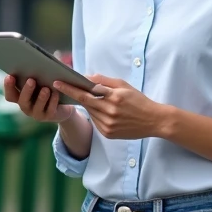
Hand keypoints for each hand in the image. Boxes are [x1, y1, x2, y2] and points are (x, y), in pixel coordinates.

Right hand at [3, 75, 77, 123]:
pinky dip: (53, 101)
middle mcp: (26, 107)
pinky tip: (56, 93)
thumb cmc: (48, 87)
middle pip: (22, 101)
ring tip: (46, 88)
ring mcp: (37, 113)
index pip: (10, 95)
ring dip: (41, 97)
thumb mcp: (42, 80)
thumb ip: (37, 72)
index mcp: (20, 97)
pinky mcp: (49, 116)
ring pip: (37, 107)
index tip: (10, 76)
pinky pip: (50, 110)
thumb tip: (40, 59)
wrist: (62, 105)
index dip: (8, 87)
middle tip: (31, 80)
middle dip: (26, 90)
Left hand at [52, 74, 168, 139]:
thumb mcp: (124, 85)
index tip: (57, 83)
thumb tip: (87, 77)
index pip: (86, 93)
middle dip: (74, 95)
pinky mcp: (108, 134)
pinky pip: (96, 122)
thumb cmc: (139, 100)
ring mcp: (108, 125)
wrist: (154, 120)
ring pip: (90, 113)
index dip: (70, 88)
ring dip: (88, 105)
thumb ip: (104, 81)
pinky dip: (96, 115)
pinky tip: (103, 111)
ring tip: (90, 98)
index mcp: (114, 97)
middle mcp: (110, 112)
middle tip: (62, 87)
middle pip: (85, 103)